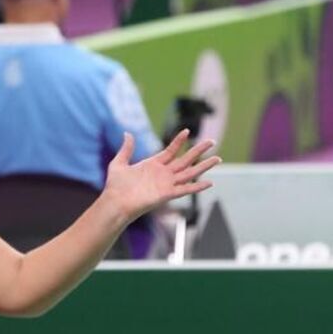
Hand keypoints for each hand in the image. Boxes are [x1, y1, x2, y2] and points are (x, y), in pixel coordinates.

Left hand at [102, 129, 220, 221]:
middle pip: (185, 160)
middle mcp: (163, 174)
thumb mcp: (119, 163)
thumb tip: (127, 133)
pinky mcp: (167, 194)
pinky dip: (197, 186)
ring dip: (204, 166)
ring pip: (190, 173)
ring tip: (218, 159)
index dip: (179, 141)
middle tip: (212, 141)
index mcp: (153, 165)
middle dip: (199, 150)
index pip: (171, 150)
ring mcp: (166, 184)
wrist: (115, 202)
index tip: (187, 131)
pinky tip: (210, 182)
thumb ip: (126, 149)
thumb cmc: (115, 186)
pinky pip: (186, 189)